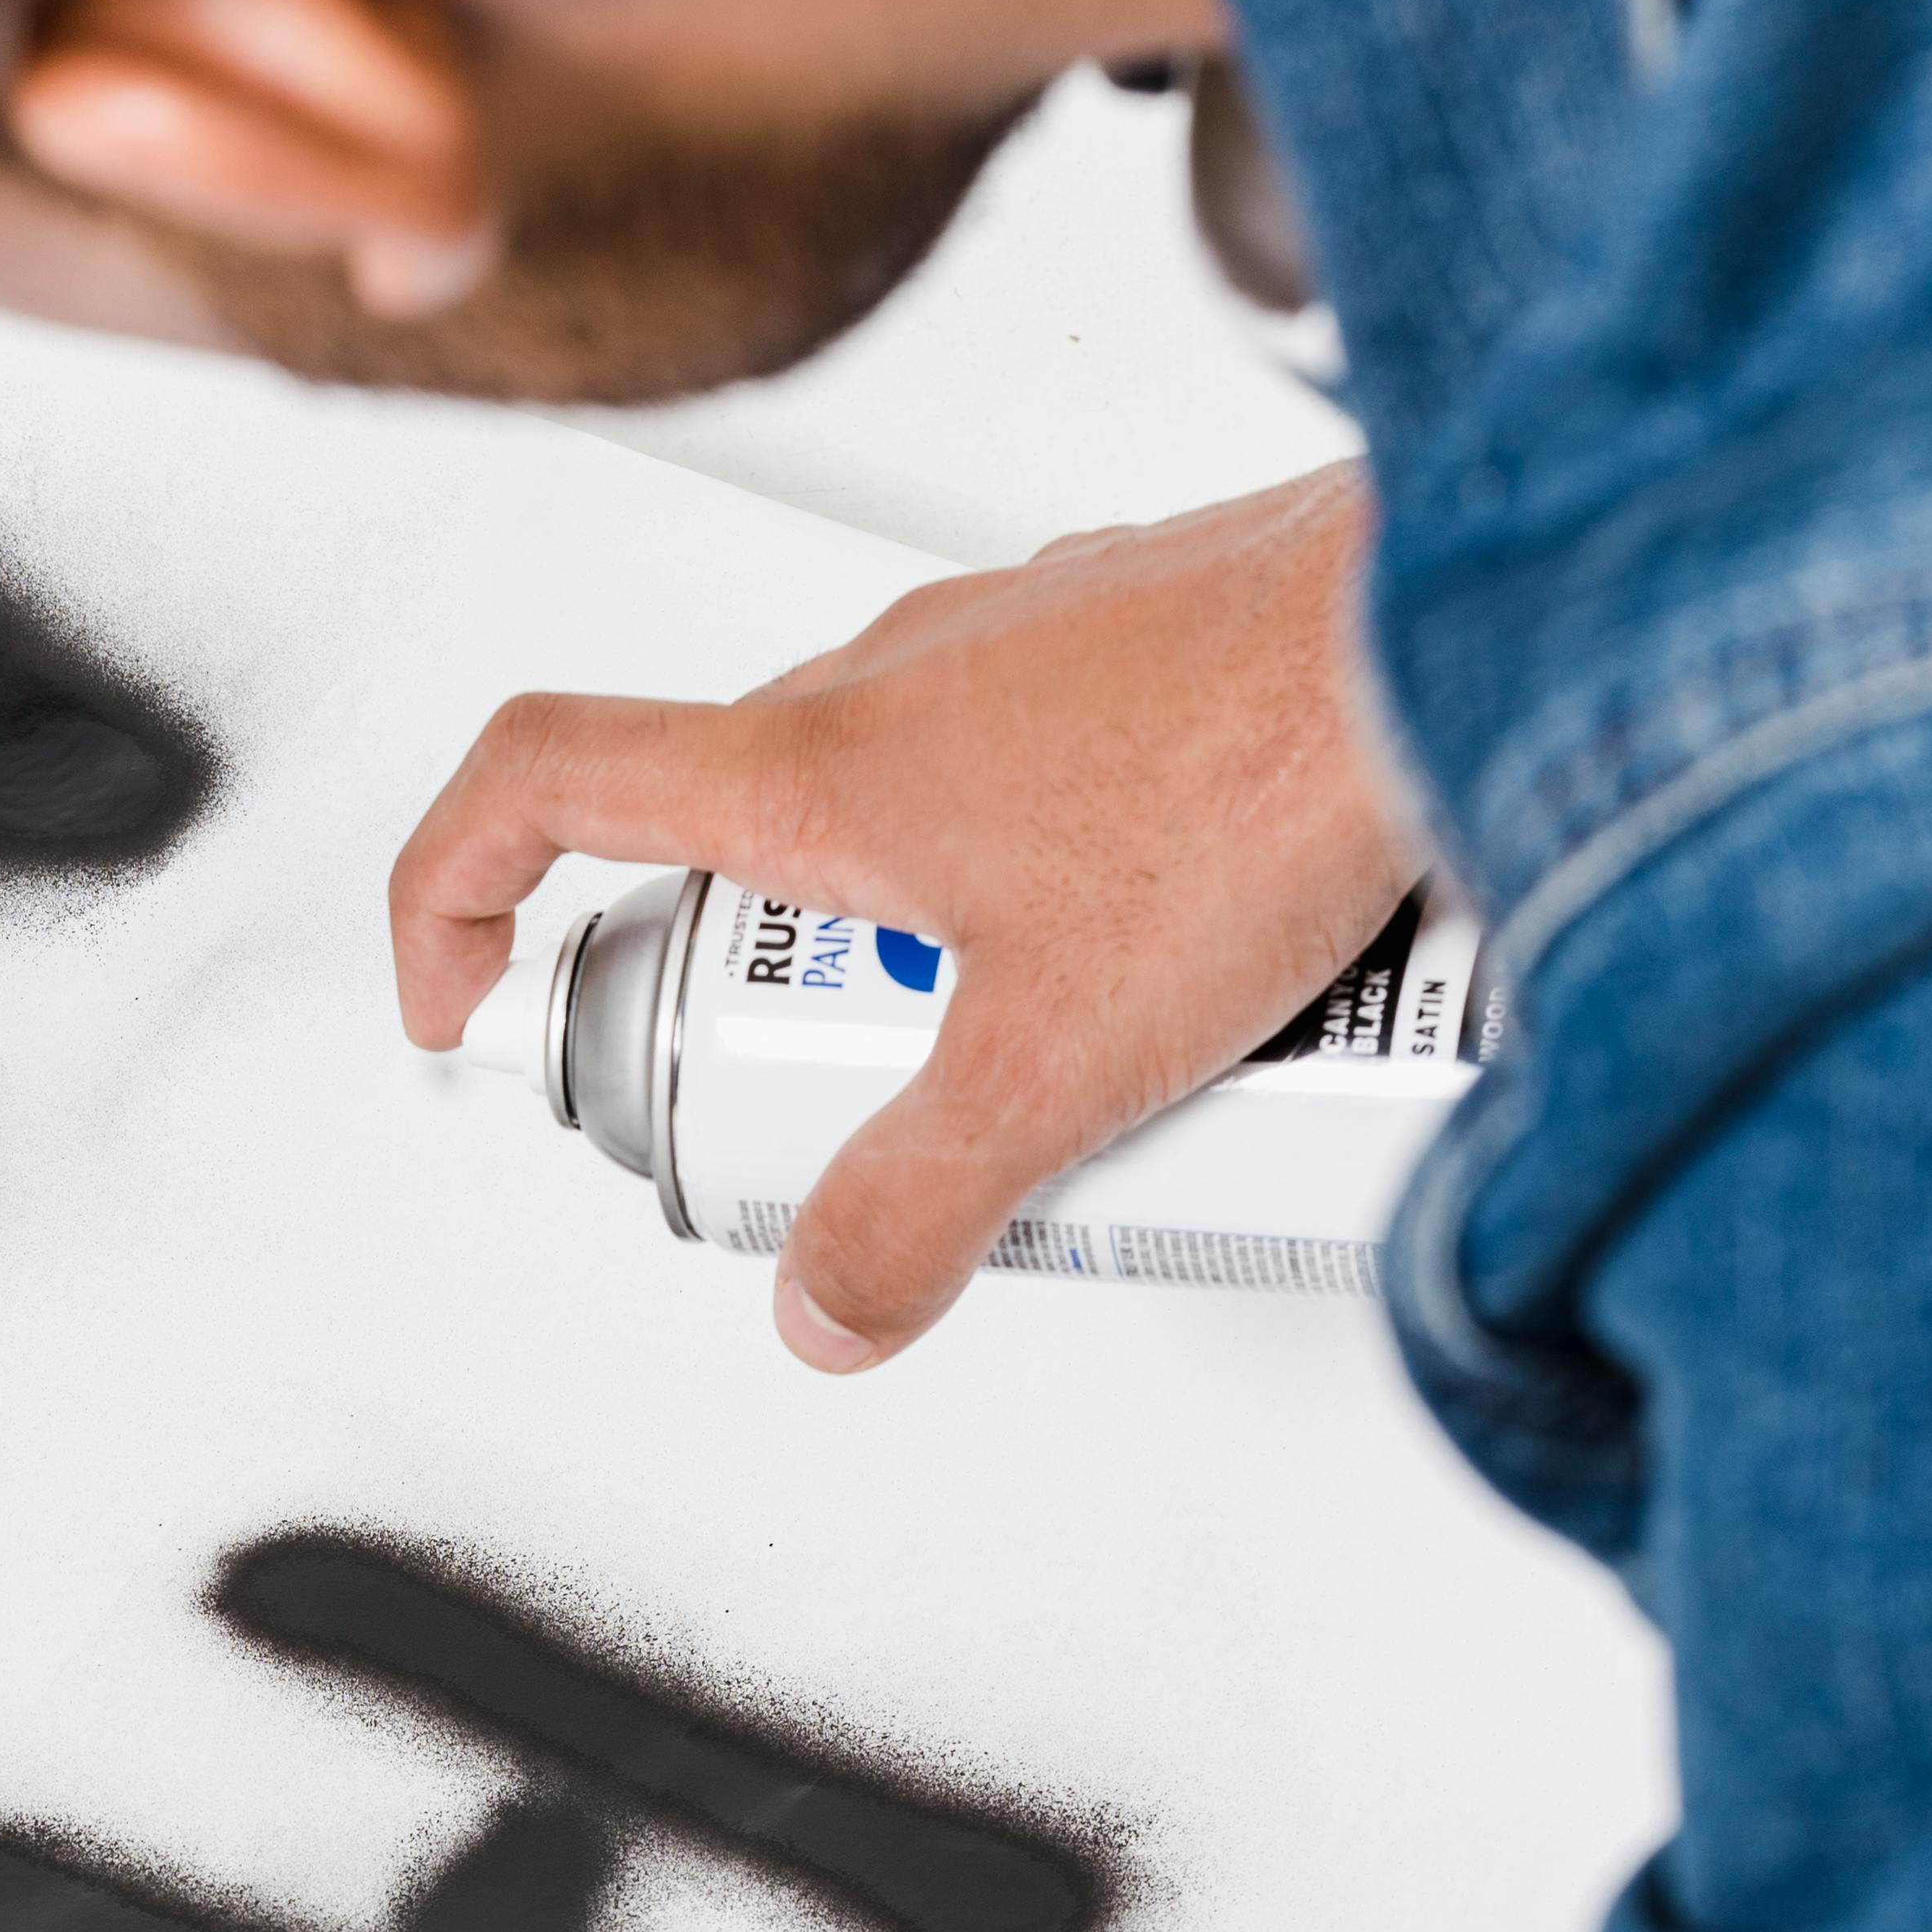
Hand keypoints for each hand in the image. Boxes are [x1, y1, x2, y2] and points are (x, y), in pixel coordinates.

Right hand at [389, 466, 1422, 1370]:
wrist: (1480, 624)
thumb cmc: (1273, 782)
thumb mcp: (1057, 1067)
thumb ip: (914, 1208)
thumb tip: (824, 1307)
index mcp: (811, 763)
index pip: (532, 780)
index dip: (451, 895)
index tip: (464, 1003)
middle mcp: (888, 673)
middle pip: (721, 839)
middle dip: (747, 1003)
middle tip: (847, 1120)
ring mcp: (1009, 642)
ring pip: (884, 813)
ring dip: (905, 953)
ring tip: (1036, 1061)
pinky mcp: (1128, 641)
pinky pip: (1017, 778)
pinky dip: (1027, 888)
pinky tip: (1150, 966)